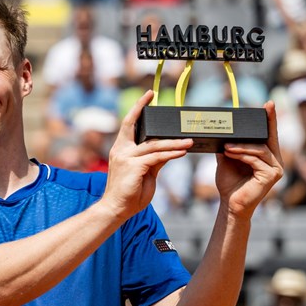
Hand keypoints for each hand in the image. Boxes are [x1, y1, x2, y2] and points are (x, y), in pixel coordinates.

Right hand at [100, 90, 192, 220]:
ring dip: (174, 143)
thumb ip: (154, 160)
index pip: (128, 125)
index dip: (137, 109)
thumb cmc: (129, 193)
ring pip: (154, 145)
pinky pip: (157, 157)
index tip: (148, 95)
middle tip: (155, 96)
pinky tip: (182, 152)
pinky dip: (171, 154)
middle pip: (134, 126)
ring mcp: (126, 158)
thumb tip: (168, 150)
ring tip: (189, 141)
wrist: (116, 209)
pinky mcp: (133, 167)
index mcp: (121, 150)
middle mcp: (120, 150)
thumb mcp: (145, 173)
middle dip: (143, 109)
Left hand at [214, 101, 283, 218]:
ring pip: (260, 149)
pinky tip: (230, 152)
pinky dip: (242, 155)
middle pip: (269, 138)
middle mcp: (276, 161)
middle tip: (263, 108)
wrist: (229, 203)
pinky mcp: (272, 176)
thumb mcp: (228, 159)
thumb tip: (222, 130)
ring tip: (226, 145)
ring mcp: (276, 168)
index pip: (269, 135)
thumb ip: (229, 145)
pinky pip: (257, 159)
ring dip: (241, 145)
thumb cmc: (229, 182)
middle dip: (265, 123)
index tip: (269, 103)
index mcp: (267, 155)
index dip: (270, 119)